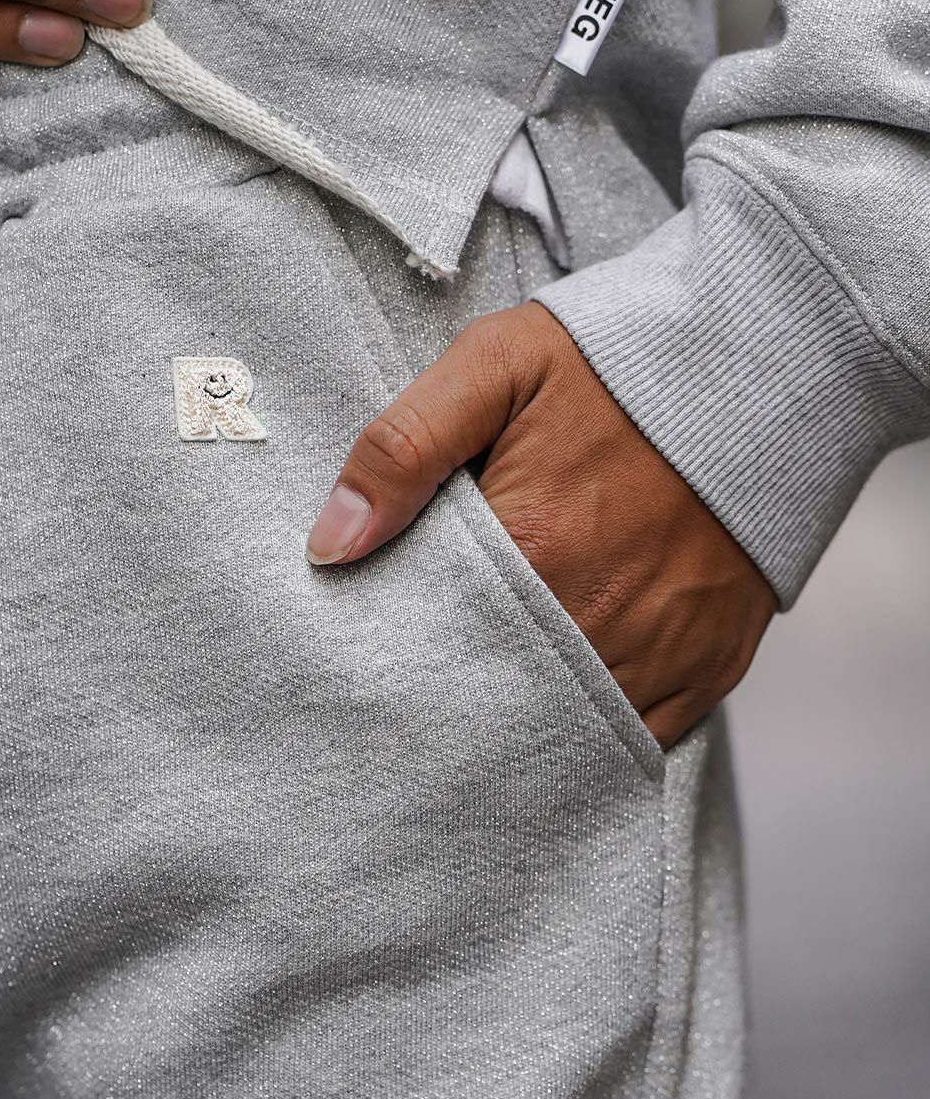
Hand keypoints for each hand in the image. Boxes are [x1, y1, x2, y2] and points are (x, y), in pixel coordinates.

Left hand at [306, 301, 777, 748]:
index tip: (376, 662)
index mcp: (534, 554)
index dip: (403, 658)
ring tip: (484, 720)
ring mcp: (663, 652)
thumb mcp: (496, 368)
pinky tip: (562, 720)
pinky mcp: (712, 664)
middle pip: (499, 701)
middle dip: (457, 705)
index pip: (436, 646)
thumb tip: (330, 546)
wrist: (767, 363)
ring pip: (567, 731)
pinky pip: (641, 736)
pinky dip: (597, 735)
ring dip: (524, 729)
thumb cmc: (618, 362)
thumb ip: (404, 448)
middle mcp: (599, 623)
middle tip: (420, 707)